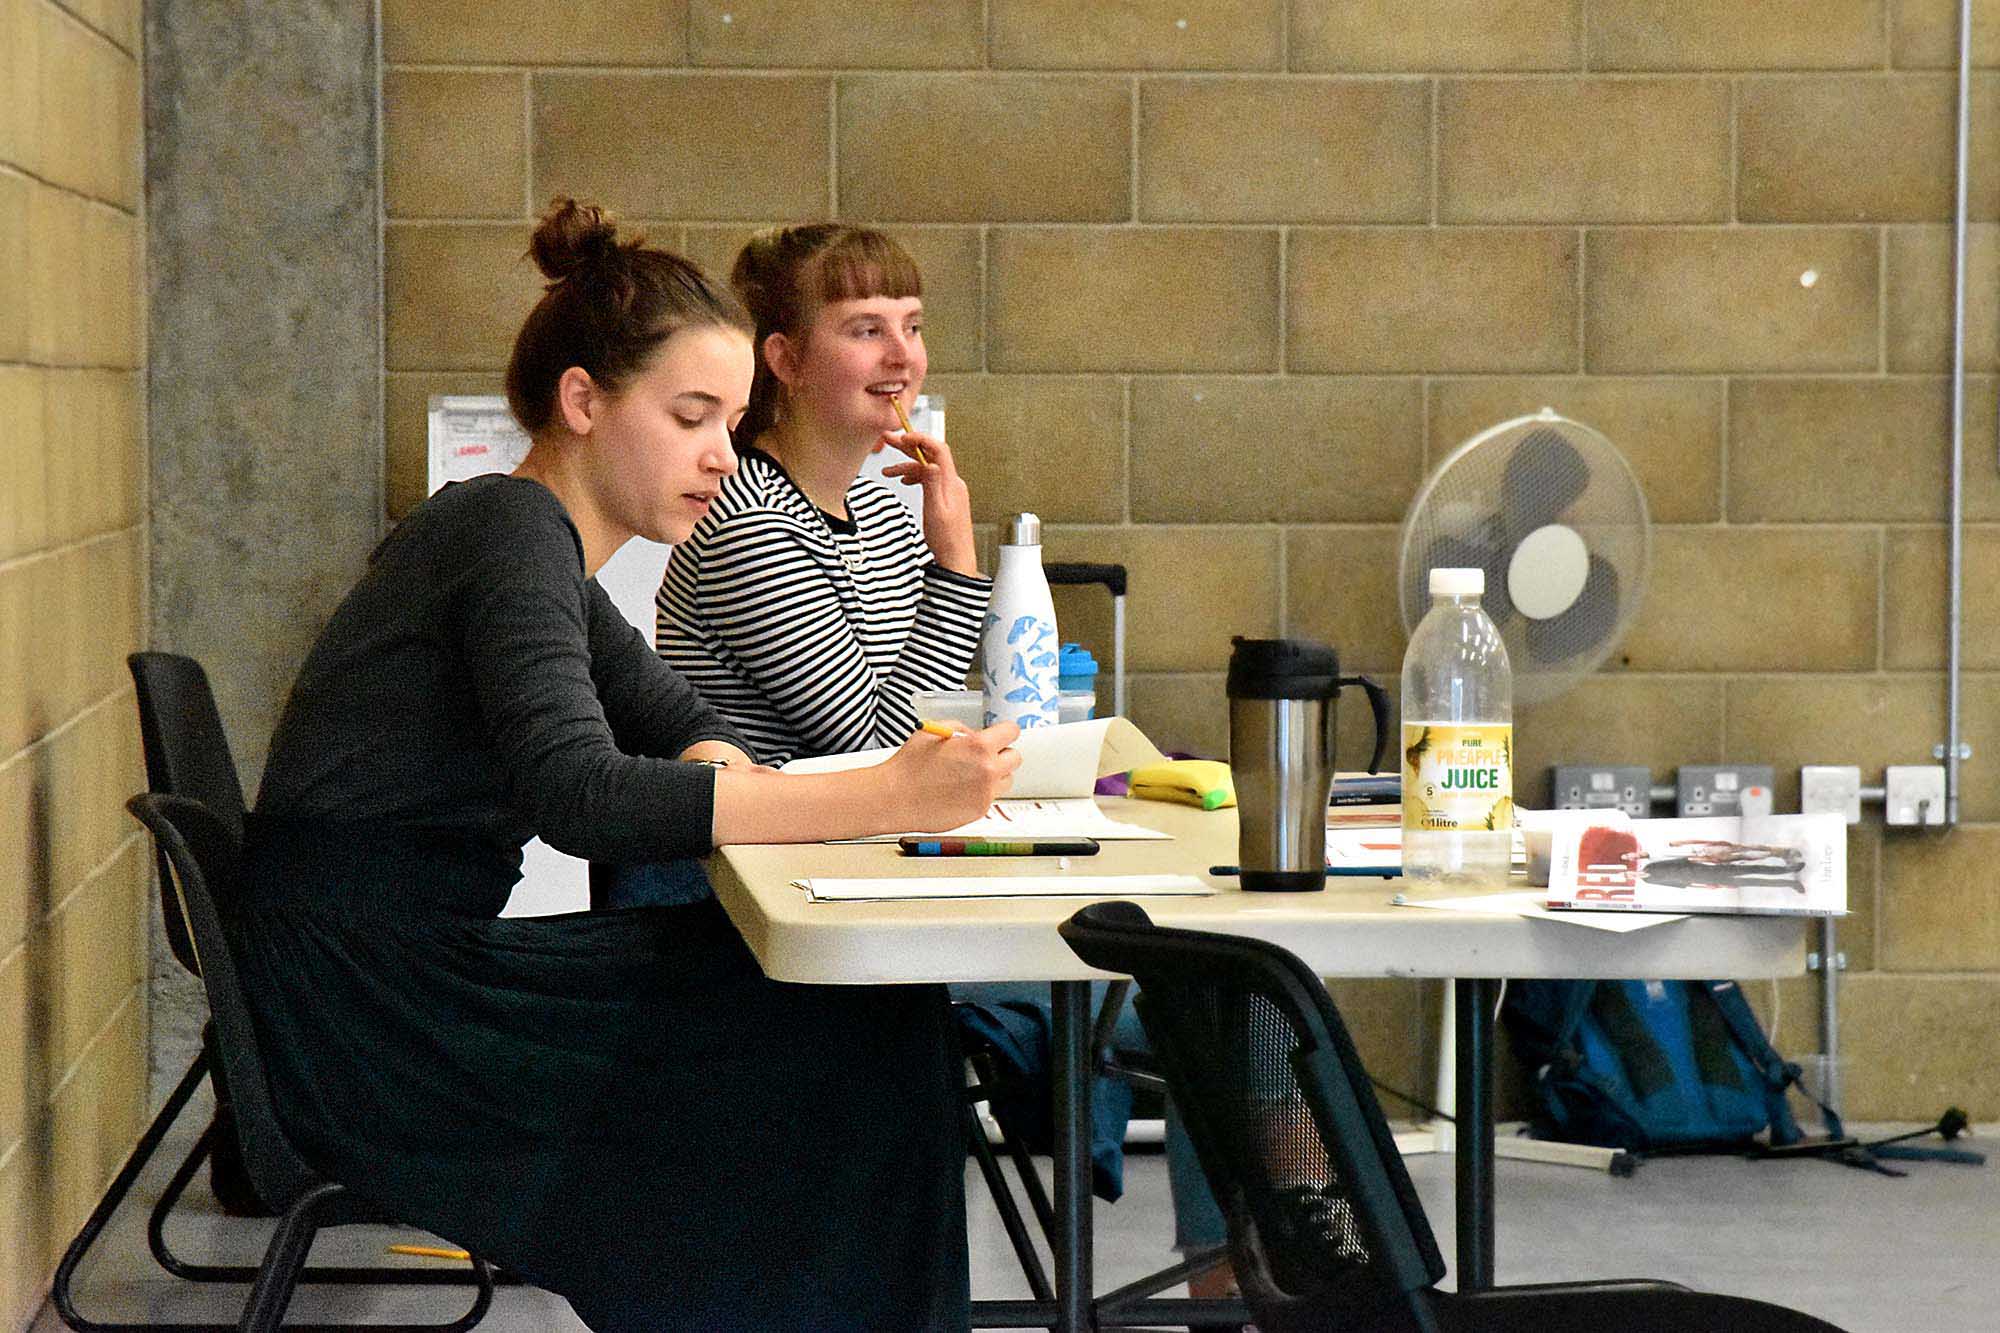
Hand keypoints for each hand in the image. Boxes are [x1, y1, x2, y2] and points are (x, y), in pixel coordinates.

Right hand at [879, 428, 976, 575]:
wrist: (956, 562)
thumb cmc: (947, 542)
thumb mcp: (935, 512)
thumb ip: (931, 485)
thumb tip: (929, 462)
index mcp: (951, 484)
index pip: (938, 450)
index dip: (920, 439)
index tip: (903, 437)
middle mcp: (952, 484)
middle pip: (930, 456)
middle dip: (909, 448)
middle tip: (889, 441)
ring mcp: (949, 491)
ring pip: (927, 469)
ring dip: (908, 467)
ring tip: (888, 471)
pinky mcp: (945, 500)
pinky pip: (929, 481)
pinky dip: (915, 477)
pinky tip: (904, 481)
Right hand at [882, 720, 1020, 830]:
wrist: (895, 797)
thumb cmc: (909, 765)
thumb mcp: (934, 731)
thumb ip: (961, 730)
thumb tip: (974, 734)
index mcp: (979, 746)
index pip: (1012, 732)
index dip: (1004, 732)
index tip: (1000, 735)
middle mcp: (988, 770)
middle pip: (1015, 758)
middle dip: (1002, 754)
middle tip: (984, 756)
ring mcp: (985, 793)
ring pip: (1006, 780)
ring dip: (995, 776)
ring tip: (969, 775)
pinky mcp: (979, 811)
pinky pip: (990, 797)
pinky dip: (980, 793)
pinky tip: (959, 790)